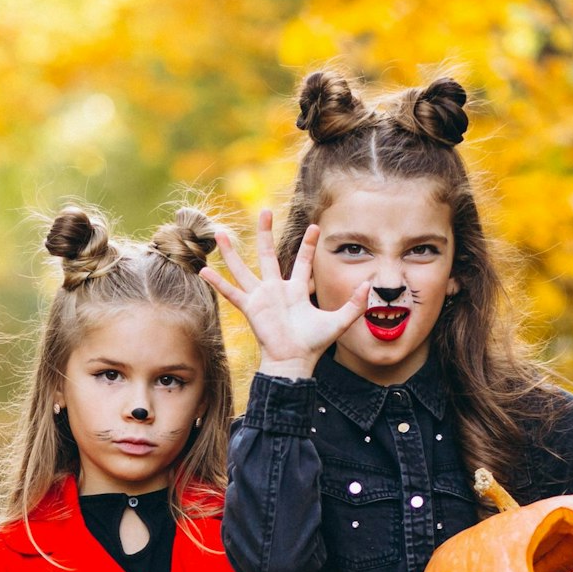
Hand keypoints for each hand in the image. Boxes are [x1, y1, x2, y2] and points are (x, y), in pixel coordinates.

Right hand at [202, 211, 368, 378]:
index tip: (315, 226)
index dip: (309, 245)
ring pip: (242, 269)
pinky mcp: (250, 307)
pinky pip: (231, 292)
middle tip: (264, 211)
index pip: (302, 261)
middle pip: (267, 254)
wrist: (294, 360)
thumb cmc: (313, 344)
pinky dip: (217, 282)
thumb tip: (369, 285)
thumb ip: (355, 303)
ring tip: (220, 233)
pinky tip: (203, 270)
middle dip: (265, 233)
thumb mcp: (339, 321)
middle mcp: (275, 290)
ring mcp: (260, 297)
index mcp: (295, 290)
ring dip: (231, 252)